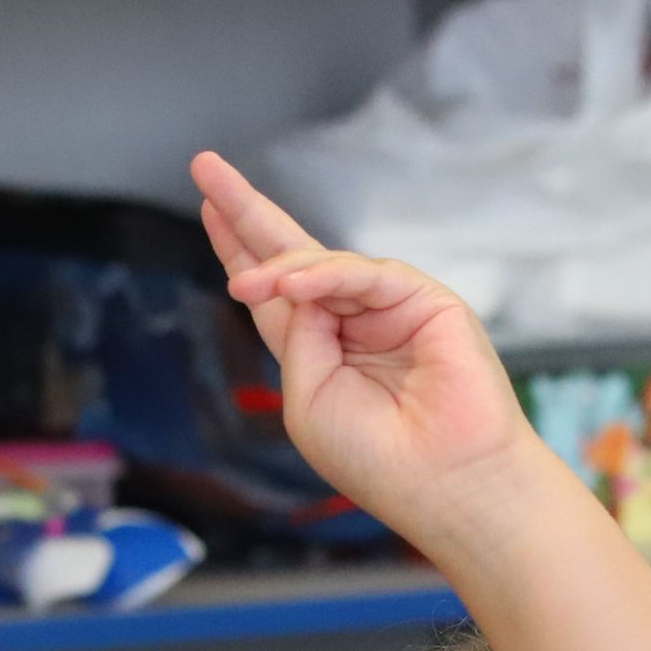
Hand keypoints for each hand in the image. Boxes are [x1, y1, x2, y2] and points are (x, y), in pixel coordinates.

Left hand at [189, 151, 546, 549]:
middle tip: (206, 167)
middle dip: (247, 213)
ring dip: (277, 265)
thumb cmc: (378, 460)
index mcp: (322, 353)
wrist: (444, 482)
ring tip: (243, 280)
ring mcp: (390, 307)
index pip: (274, 291)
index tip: (207, 207)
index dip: (241, 250)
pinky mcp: (425, 299)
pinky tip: (291, 285)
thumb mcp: (308, 400)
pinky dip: (324, 275)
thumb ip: (296, 338)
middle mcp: (353, 323)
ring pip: (323, 264)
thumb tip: (296, 283)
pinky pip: (364, 274)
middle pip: (291, 254)